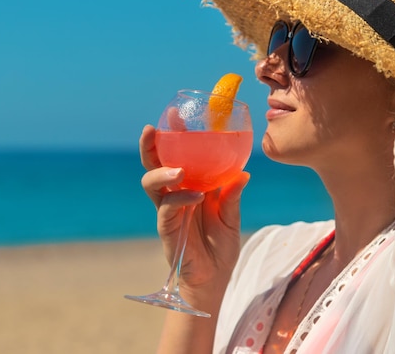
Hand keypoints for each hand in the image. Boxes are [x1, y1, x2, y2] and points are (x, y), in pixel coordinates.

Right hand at [139, 124, 250, 292]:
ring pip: (151, 183)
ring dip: (162, 172)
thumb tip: (243, 172)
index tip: (175, 114)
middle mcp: (173, 194)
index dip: (173, 136)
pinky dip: (181, 198)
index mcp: (188, 186)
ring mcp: (167, 210)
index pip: (175, 156)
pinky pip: (167, 208)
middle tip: (152, 129)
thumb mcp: (231, 216)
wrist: (214, 279)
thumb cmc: (220, 245)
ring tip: (180, 170)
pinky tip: (196, 195)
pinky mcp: (167, 228)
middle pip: (154, 164)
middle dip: (150, 146)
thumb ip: (232, 195)